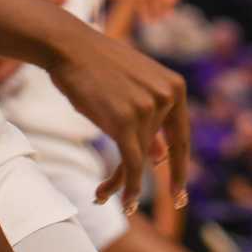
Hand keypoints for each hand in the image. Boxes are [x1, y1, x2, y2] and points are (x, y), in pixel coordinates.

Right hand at [43, 25, 188, 214]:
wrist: (69, 47)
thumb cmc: (97, 68)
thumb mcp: (133, 89)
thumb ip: (151, 120)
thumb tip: (162, 157)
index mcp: (175, 87)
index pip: (181, 138)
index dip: (180, 169)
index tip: (180, 194)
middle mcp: (166, 97)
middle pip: (156, 150)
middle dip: (147, 175)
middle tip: (152, 204)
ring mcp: (148, 108)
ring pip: (140, 158)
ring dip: (123, 181)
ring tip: (101, 195)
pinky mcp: (125, 121)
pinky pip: (131, 164)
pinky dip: (128, 187)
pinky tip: (123, 203)